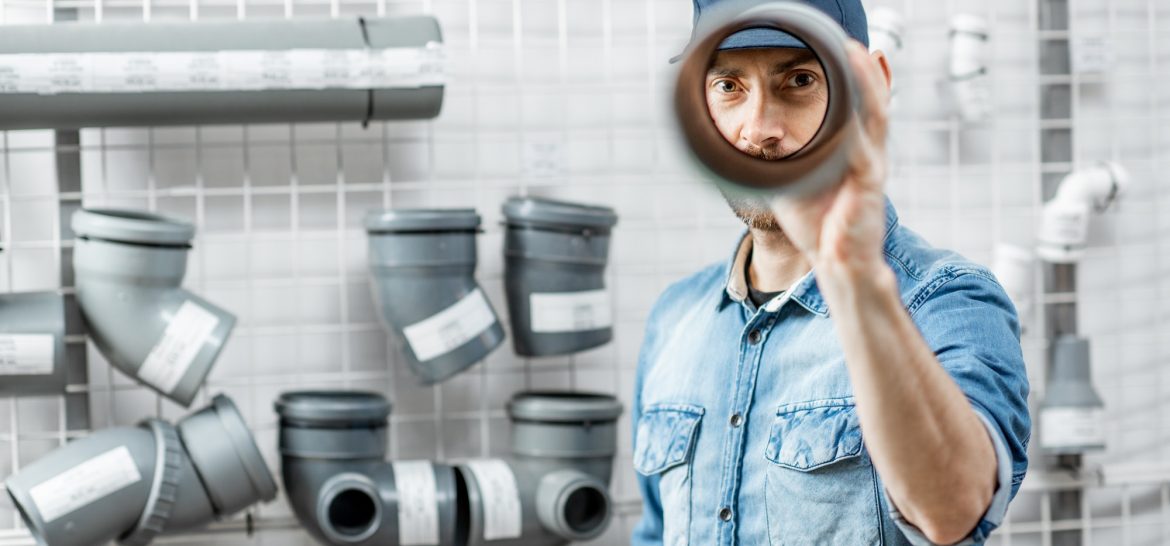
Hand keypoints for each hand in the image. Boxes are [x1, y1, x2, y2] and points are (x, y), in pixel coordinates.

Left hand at [769, 40, 891, 278]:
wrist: (836, 266)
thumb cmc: (818, 228)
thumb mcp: (793, 186)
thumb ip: (781, 163)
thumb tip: (755, 145)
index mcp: (855, 155)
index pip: (864, 110)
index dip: (863, 81)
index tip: (854, 52)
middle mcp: (870, 157)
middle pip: (875, 104)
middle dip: (868, 72)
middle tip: (856, 43)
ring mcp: (872, 170)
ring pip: (876, 117)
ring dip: (869, 85)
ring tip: (861, 56)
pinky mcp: (868, 187)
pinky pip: (866, 149)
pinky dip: (861, 125)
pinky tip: (856, 105)